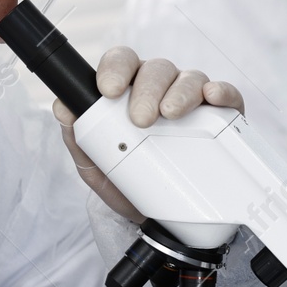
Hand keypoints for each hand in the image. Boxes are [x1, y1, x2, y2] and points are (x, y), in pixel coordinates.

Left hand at [53, 47, 245, 219]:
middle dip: (147, 90)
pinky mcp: (223, 116)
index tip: (109, 89)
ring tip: (170, 115)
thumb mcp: (98, 168)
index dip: (115, 68)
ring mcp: (193, 101)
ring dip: (180, 92)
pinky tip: (212, 98)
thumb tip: (61, 107)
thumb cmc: (130, 186)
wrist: (162, 222)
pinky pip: (226, 95)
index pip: (123, 63)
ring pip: (189, 78)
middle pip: (156, 69)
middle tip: (141, 119)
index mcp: (130, 92)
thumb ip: (79, 138)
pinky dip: (220, 91)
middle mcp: (162, 89)